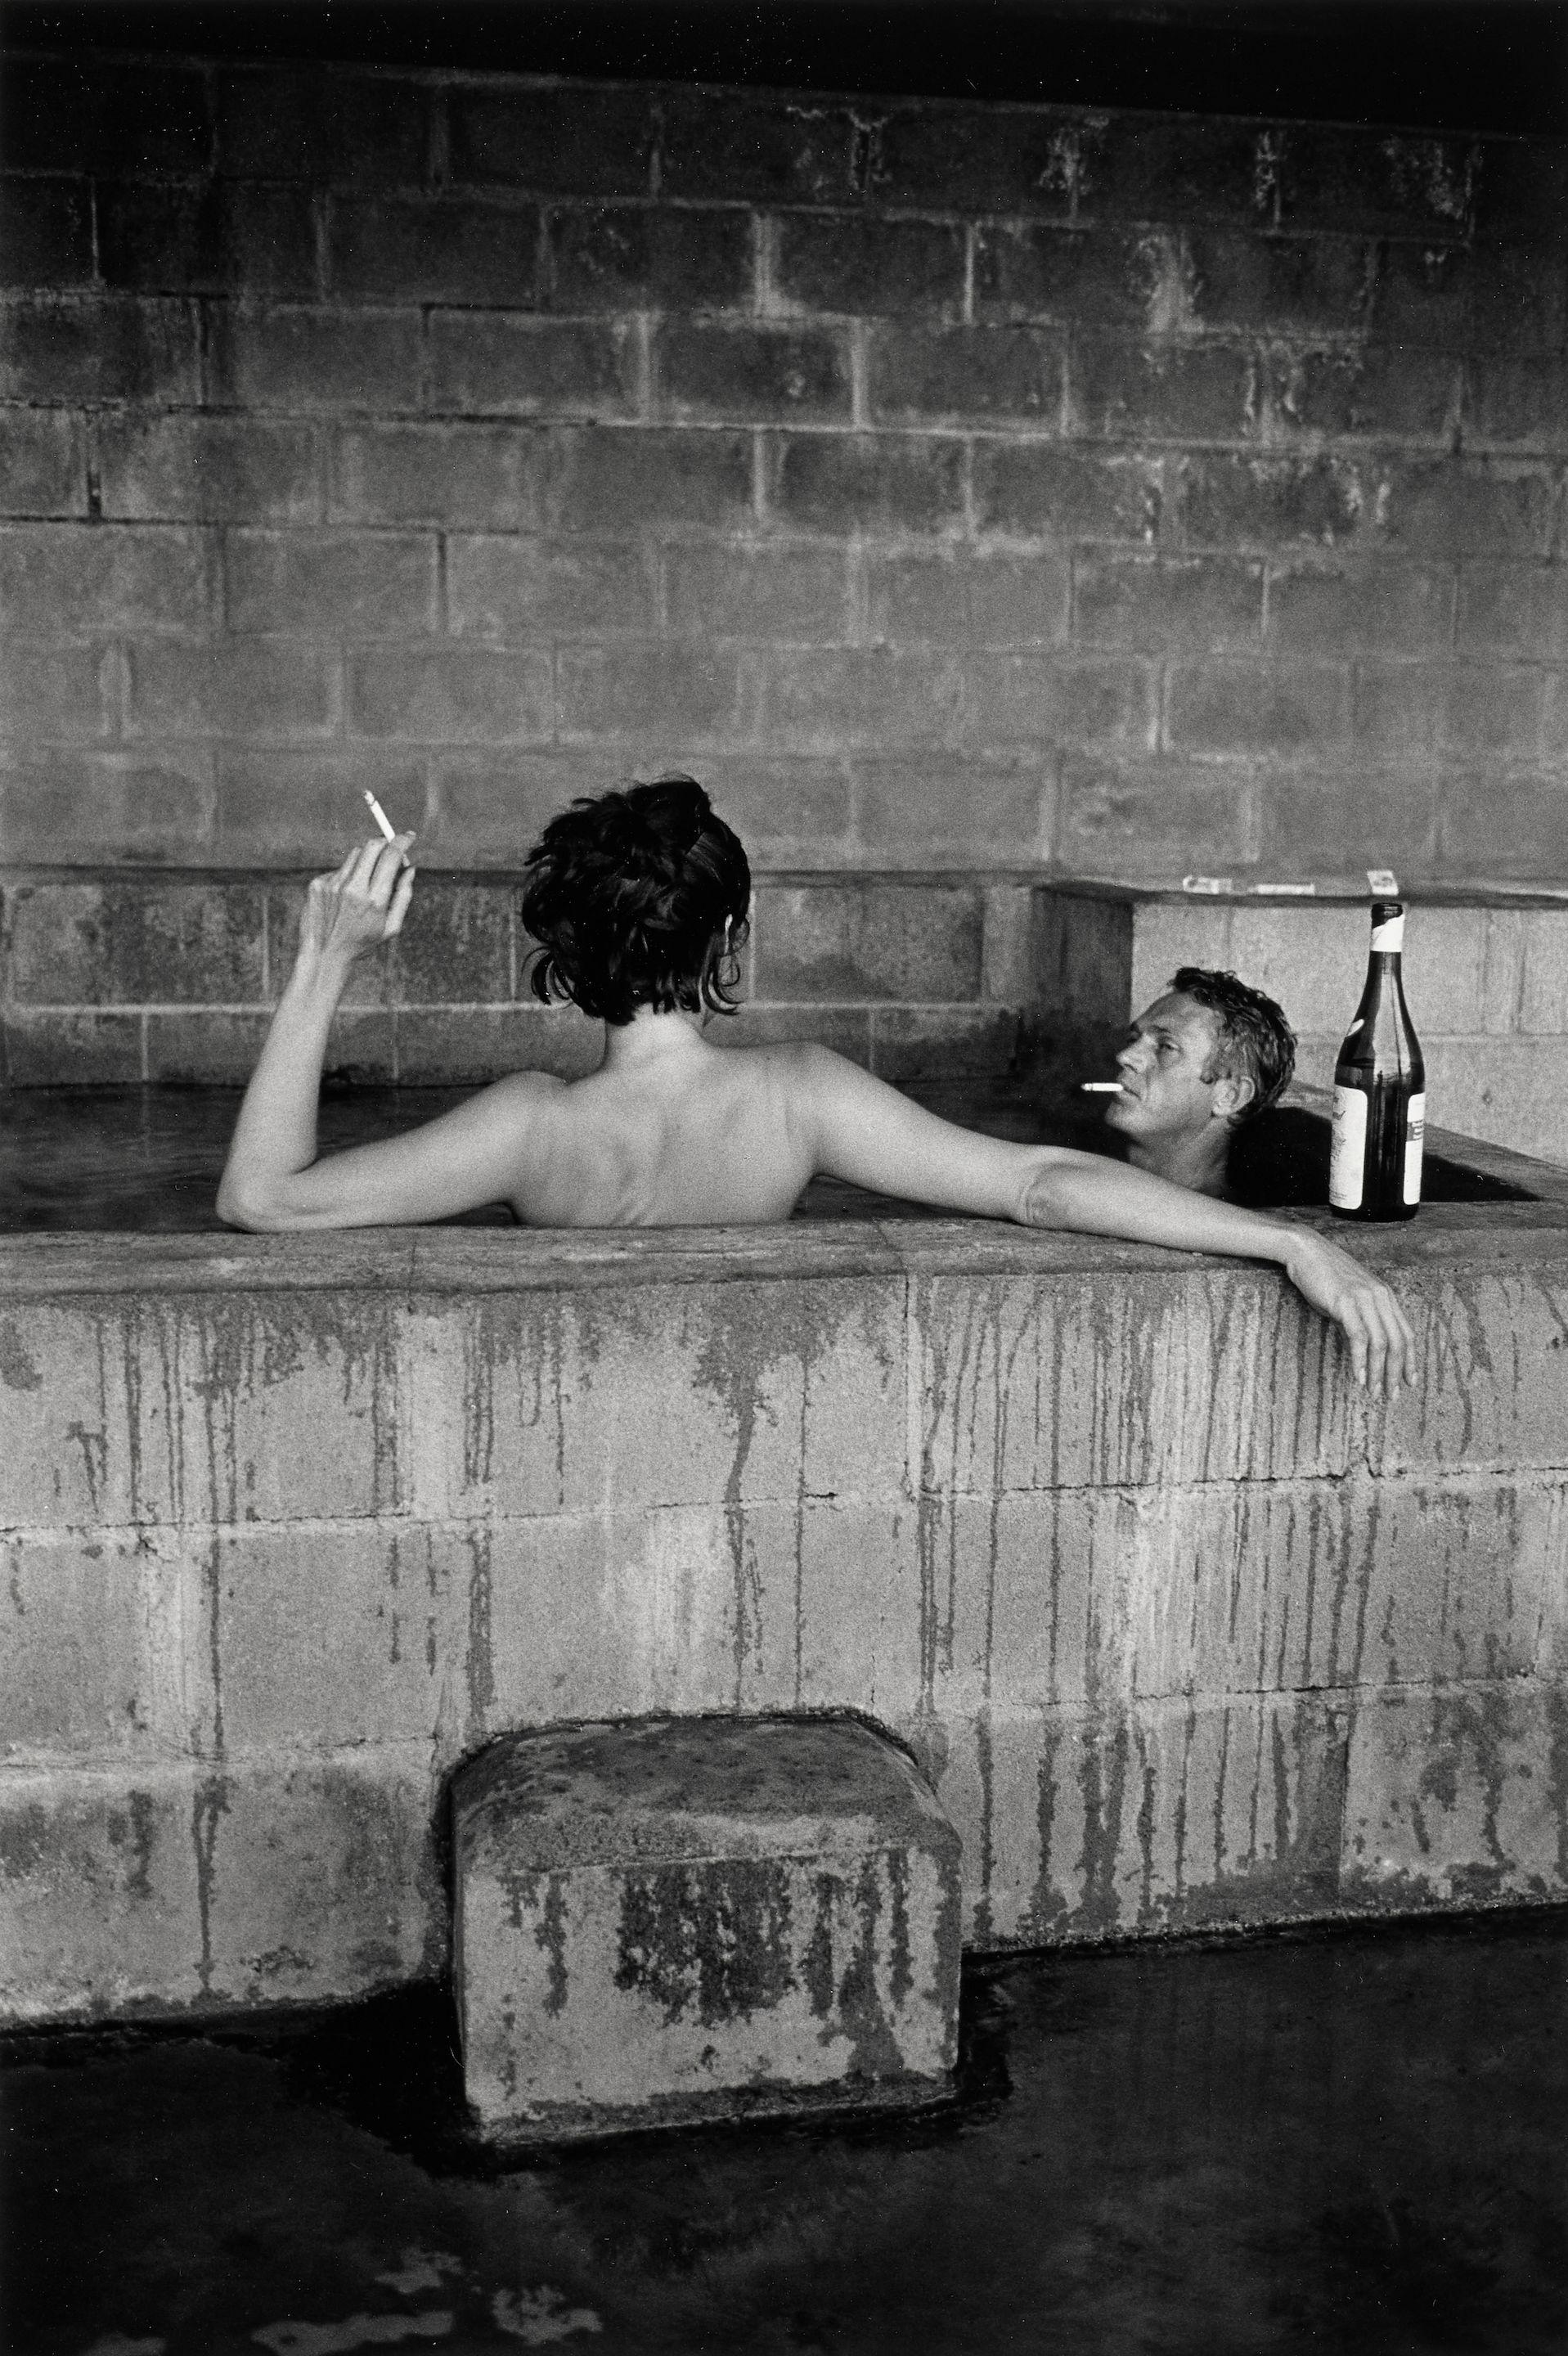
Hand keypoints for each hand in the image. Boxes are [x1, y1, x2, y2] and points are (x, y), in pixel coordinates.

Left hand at [300, 834, 414, 966]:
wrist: (324, 956)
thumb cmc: (362, 943)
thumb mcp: (391, 928)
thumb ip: (404, 896)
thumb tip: (410, 868)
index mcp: (375, 900)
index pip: (391, 856)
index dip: (402, 841)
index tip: (408, 836)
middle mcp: (353, 888)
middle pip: (372, 846)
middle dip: (385, 843)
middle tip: (390, 851)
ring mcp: (332, 885)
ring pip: (355, 854)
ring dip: (366, 861)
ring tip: (365, 885)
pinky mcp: (317, 884)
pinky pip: (339, 870)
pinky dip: (347, 876)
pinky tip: (344, 898)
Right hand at [1283, 1229, 1416, 1397]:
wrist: (1306, 1251)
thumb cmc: (1324, 1275)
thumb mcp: (1349, 1298)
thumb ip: (1360, 1318)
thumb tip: (1361, 1345)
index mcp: (1386, 1297)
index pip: (1406, 1334)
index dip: (1410, 1361)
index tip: (1410, 1382)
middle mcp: (1380, 1298)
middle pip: (1397, 1342)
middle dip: (1396, 1373)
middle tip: (1391, 1396)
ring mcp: (1365, 1299)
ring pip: (1381, 1343)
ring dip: (1379, 1372)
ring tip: (1374, 1392)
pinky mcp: (1346, 1303)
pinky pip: (1359, 1337)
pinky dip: (1360, 1360)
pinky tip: (1359, 1377)